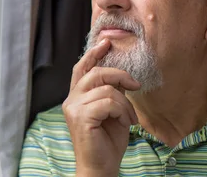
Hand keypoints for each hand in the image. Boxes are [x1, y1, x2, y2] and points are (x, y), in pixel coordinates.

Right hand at [62, 39, 139, 176]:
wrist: (101, 167)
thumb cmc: (107, 142)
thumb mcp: (112, 112)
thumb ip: (111, 93)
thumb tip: (121, 76)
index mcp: (76, 97)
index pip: (81, 68)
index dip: (93, 53)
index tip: (106, 42)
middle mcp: (71, 100)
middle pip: (95, 73)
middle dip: (119, 75)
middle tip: (135, 85)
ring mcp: (74, 108)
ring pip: (107, 88)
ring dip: (125, 103)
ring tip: (129, 118)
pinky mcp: (81, 117)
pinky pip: (109, 102)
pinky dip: (123, 111)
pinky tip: (125, 123)